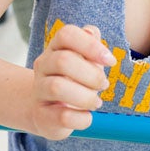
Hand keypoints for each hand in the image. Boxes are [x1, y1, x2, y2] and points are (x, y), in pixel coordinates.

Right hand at [30, 24, 116, 140]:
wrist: (49, 111)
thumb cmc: (75, 80)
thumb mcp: (85, 59)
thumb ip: (91, 43)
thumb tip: (91, 32)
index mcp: (55, 47)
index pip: (67, 34)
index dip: (91, 45)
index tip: (110, 61)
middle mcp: (43, 65)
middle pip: (63, 61)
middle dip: (91, 75)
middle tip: (103, 84)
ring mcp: (39, 90)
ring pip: (58, 87)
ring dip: (86, 96)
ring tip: (96, 102)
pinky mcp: (41, 116)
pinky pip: (62, 116)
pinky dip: (82, 118)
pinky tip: (87, 116)